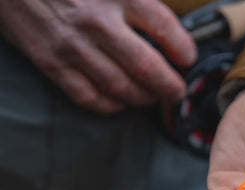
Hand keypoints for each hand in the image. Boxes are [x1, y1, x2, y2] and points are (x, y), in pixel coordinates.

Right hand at [0, 0, 195, 113]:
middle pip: (147, 68)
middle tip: (177, 91)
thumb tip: (166, 24)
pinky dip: (110, 106)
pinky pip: (88, 96)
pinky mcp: (51, 63)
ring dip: (143, 98)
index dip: (183, 49)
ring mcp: (73, 46)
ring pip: (121, 88)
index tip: (188, 59)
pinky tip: (121, 103)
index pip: (164, 28)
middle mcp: (97, 22)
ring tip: (153, 97)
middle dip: (169, 87)